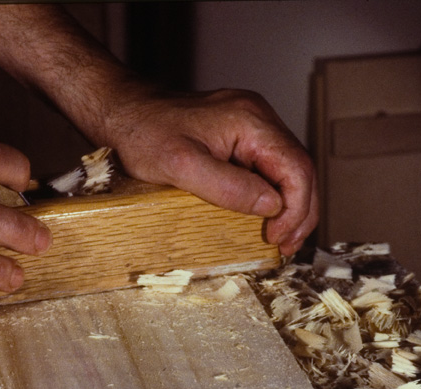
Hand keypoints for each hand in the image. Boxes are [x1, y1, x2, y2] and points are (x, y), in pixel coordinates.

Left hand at [102, 88, 317, 255]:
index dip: (296, 208)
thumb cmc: (142, 133)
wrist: (121, 111)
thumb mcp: (181, 166)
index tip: (277, 238)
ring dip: (289, 205)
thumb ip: (228, 186)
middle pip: (299, 169)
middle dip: (299, 211)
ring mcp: (248, 125)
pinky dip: (271, 194)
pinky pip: (266, 167)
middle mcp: (257, 118)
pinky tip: (264, 216)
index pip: (296, 167)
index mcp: (250, 121)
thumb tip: (271, 206)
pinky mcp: (236, 136)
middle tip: (285, 246)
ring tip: (279, 237)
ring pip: (286, 169)